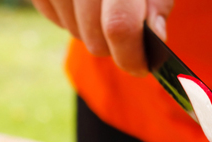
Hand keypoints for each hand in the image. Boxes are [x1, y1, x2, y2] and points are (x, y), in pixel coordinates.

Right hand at [31, 0, 172, 75]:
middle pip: (93, 34)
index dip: (131, 54)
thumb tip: (153, 38)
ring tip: (106, 8)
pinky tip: (84, 1)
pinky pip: (53, 17)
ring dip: (93, 31)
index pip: (119, 25)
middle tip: (129, 37)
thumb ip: (158, 3)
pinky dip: (71, 18)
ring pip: (73, 30)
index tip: (141, 66)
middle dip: (115, 45)